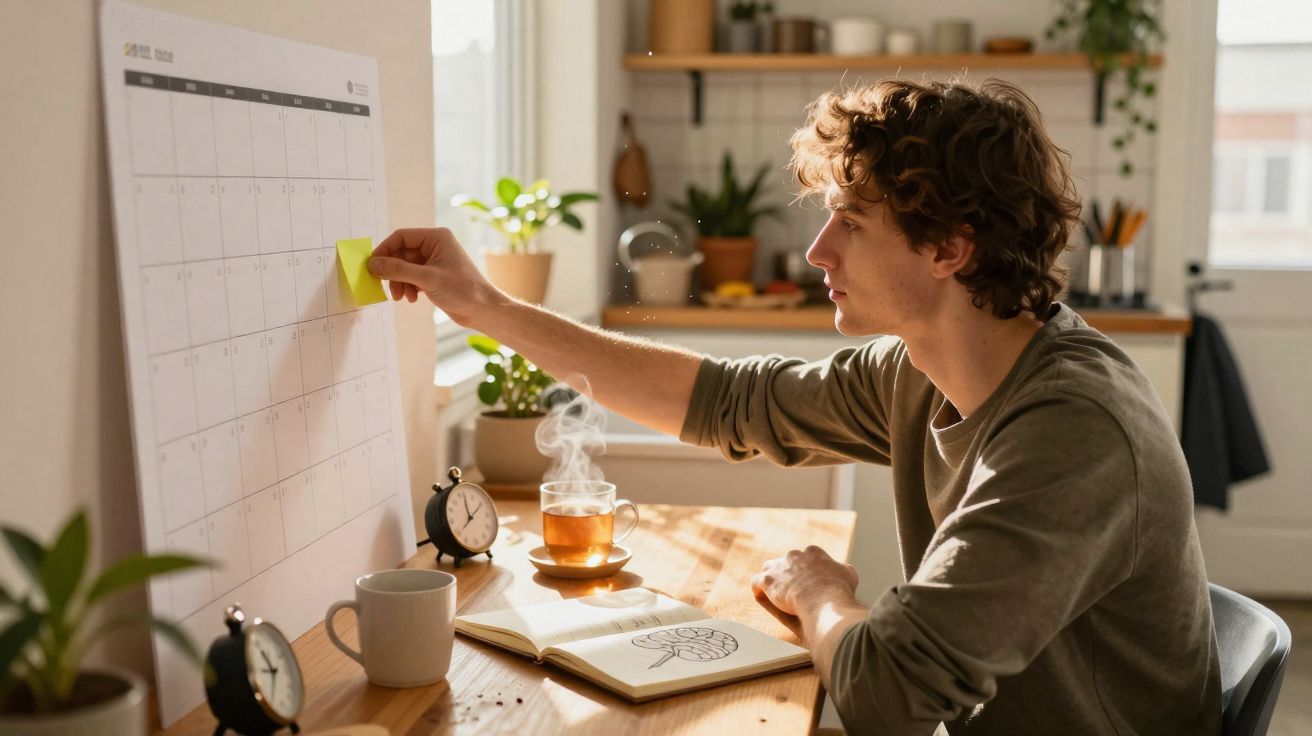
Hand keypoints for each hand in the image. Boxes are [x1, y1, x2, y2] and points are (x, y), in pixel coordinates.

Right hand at [367, 227, 506, 325]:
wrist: (482, 310)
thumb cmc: (462, 290)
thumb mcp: (427, 278)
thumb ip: (398, 270)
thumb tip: (373, 264)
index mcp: (436, 237)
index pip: (401, 237)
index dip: (385, 250)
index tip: (372, 266)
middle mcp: (434, 246)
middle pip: (401, 253)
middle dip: (393, 271)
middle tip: (386, 287)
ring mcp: (434, 261)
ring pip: (404, 267)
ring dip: (399, 282)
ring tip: (402, 297)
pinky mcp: (433, 276)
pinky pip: (412, 277)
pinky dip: (408, 287)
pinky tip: (413, 299)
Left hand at [751, 546, 858, 635]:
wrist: (823, 599)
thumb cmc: (837, 590)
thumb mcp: (849, 575)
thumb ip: (844, 570)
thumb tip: (844, 570)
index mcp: (813, 552)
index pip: (806, 557)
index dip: (805, 570)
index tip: (807, 581)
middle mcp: (794, 555)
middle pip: (787, 561)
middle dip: (788, 573)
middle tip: (791, 588)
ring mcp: (779, 566)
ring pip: (769, 568)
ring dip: (771, 578)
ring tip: (773, 590)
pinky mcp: (768, 580)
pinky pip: (757, 581)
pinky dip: (757, 588)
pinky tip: (759, 594)